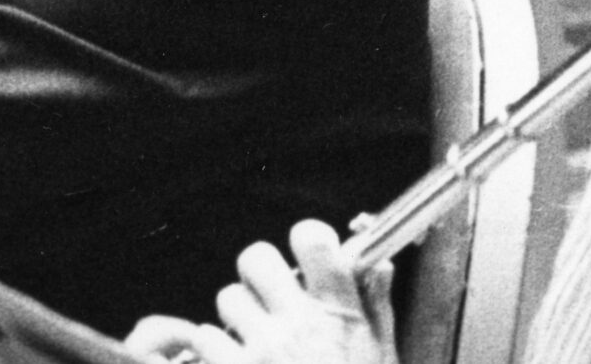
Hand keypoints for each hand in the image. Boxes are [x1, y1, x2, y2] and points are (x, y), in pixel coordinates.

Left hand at [123, 221, 397, 363]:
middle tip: (273, 296)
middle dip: (262, 273)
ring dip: (240, 317)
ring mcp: (262, 350)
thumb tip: (377, 264)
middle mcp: (298, 325)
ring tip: (260, 342)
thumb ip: (376, 307)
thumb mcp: (383, 357)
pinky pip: (207, 338)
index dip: (308, 239)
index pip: (311, 238)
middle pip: (255, 258)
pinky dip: (219, 352)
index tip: (311, 255)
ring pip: (228, 298)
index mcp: (340, 316)